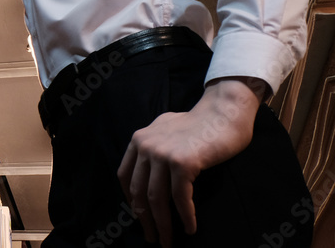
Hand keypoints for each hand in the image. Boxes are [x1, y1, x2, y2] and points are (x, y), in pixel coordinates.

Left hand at [116, 78, 261, 246]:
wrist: (223, 113)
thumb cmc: (198, 125)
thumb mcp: (164, 130)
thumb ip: (152, 147)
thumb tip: (147, 175)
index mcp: (138, 140)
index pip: (124, 176)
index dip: (130, 200)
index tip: (139, 216)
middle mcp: (145, 146)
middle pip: (138, 191)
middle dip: (144, 219)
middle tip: (152, 238)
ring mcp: (163, 154)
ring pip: (157, 199)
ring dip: (163, 225)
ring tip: (168, 241)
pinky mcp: (183, 162)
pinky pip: (180, 198)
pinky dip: (185, 217)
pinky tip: (190, 228)